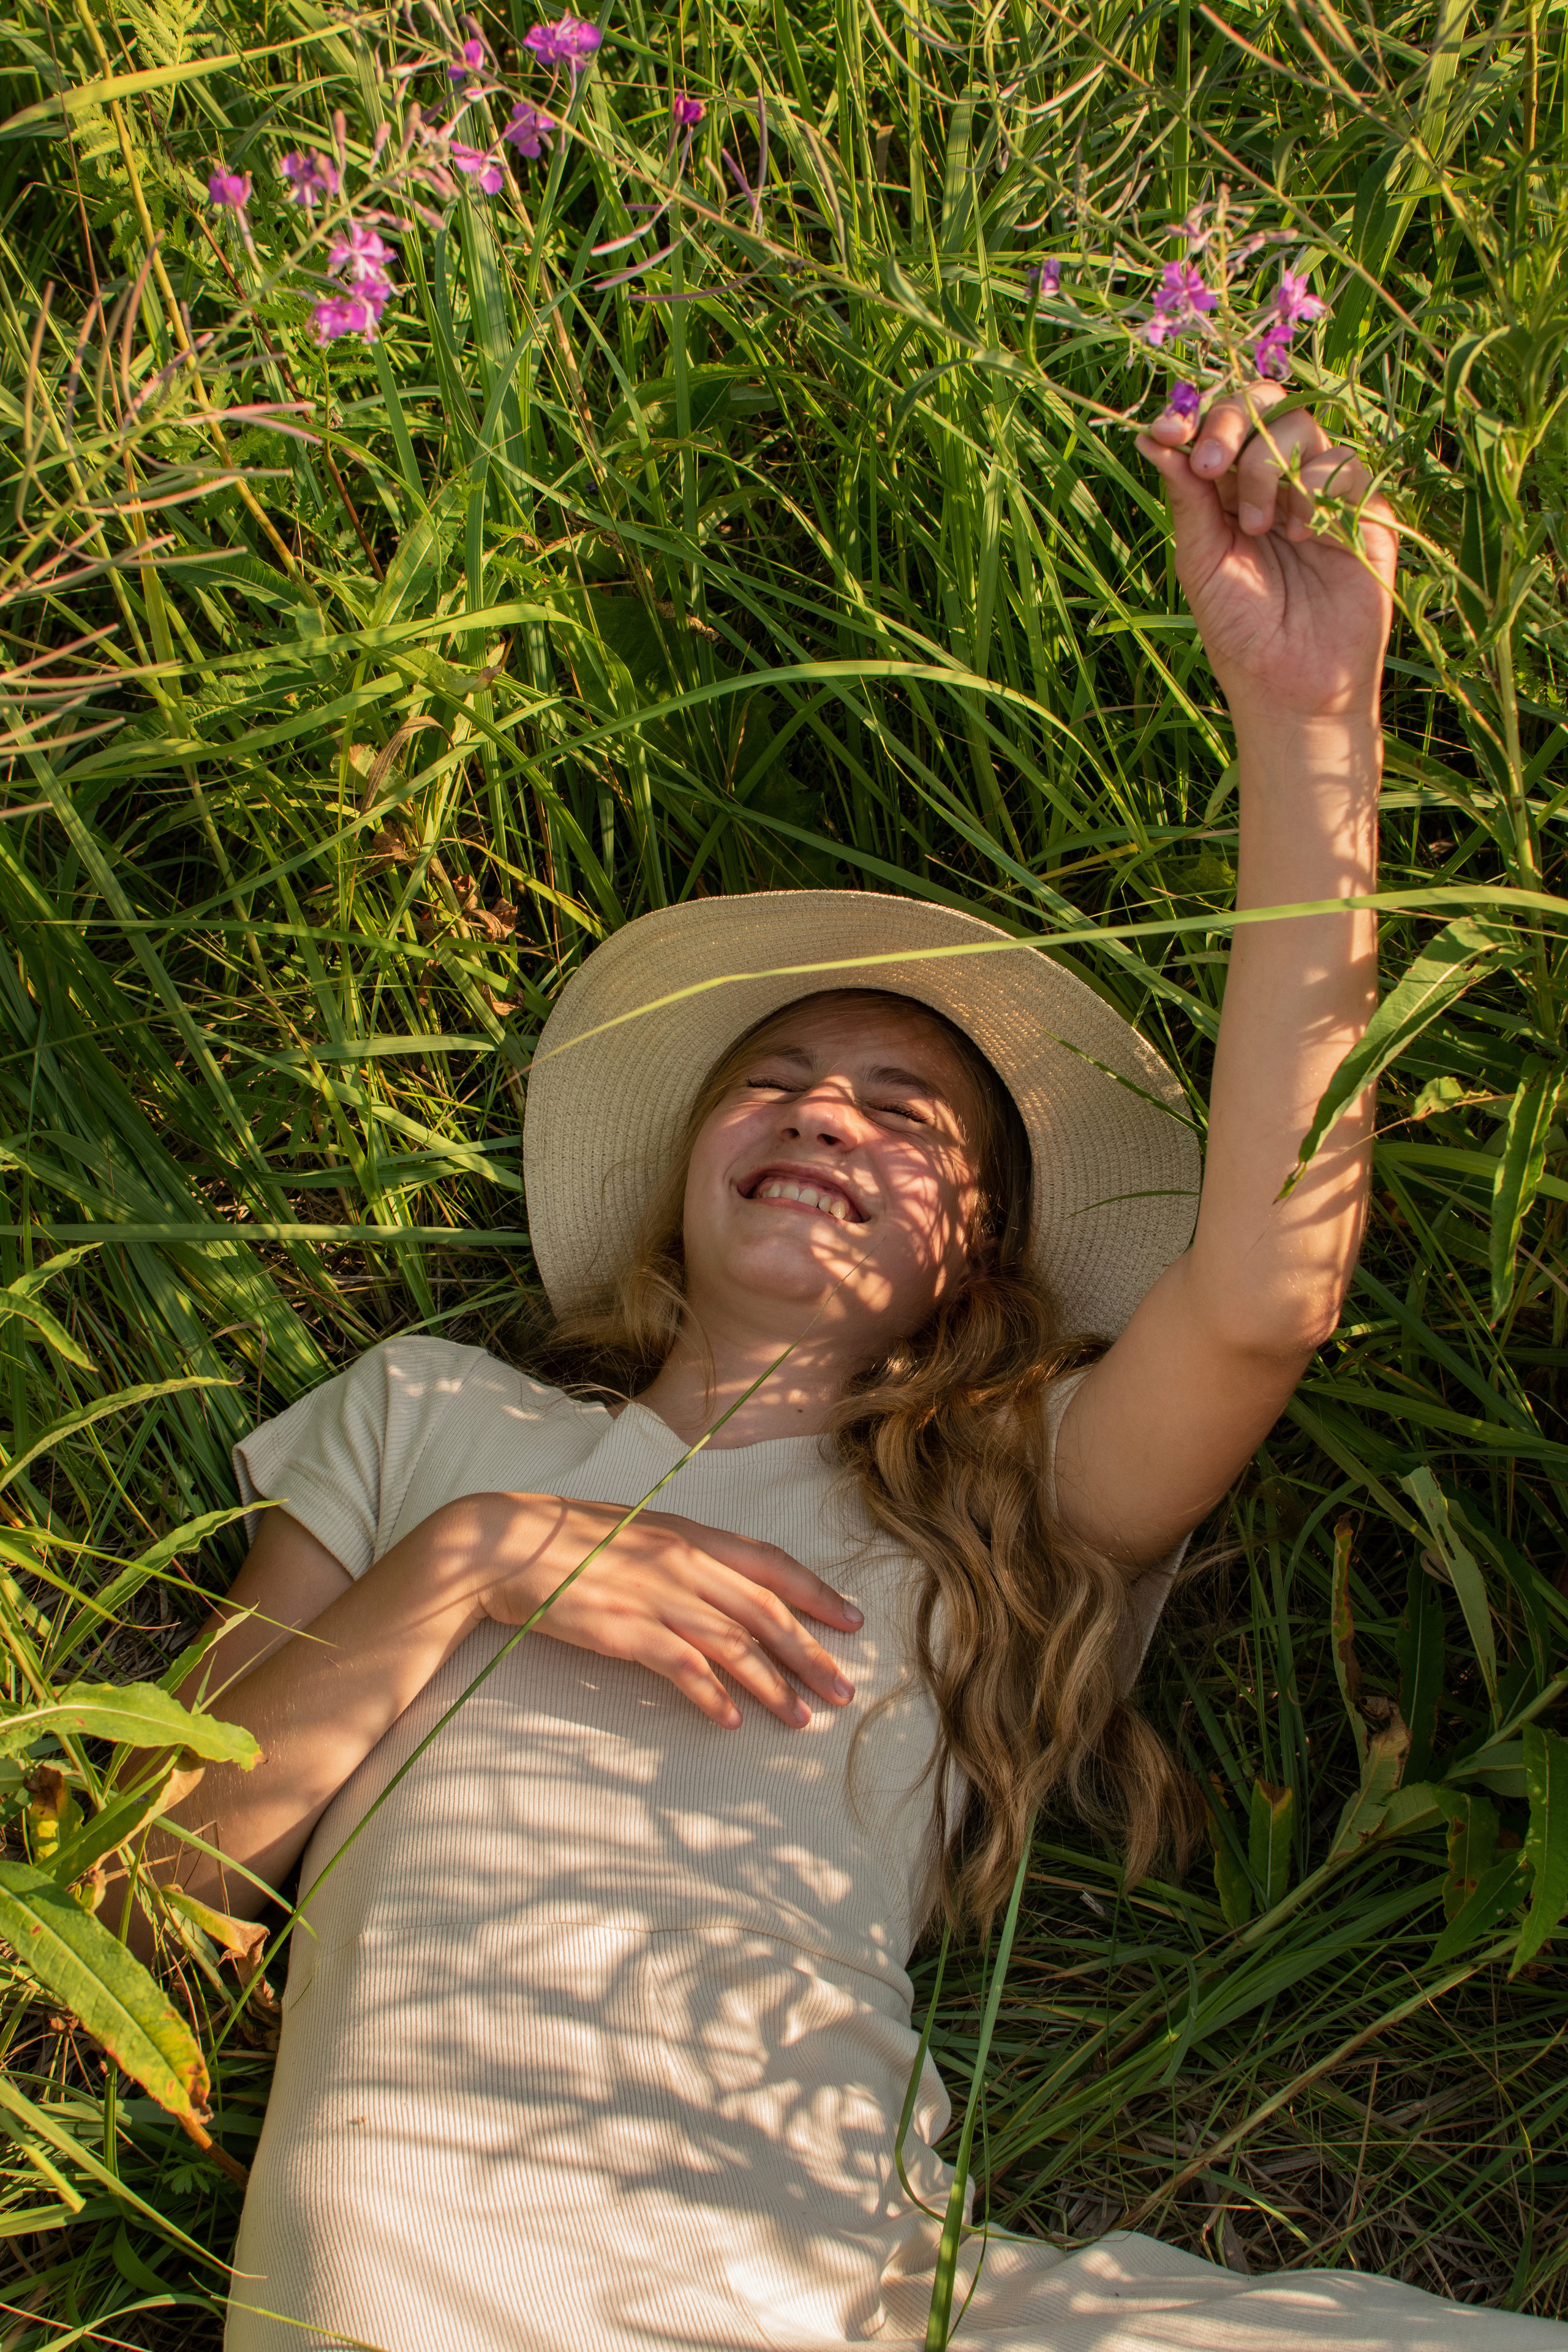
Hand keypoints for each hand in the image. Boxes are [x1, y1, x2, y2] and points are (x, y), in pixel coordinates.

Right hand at [461, 1494, 862, 1729]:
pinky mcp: (623, 1629)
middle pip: (765, 1611)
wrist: (497, 1544)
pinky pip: (681, 1667)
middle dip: (811, 1652)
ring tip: (802, 1718)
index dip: (816, 1592)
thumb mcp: (633, 1532)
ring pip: (734, 1644)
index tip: (852, 1621)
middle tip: (844, 1689)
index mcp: (686, 1533)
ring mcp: (653, 1595)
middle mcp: (680, 1560)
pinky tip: (730, 1720)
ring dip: (773, 1685)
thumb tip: (716, 1580)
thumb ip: (678, 1553)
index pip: (770, 1563)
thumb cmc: (562, 1538)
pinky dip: (711, 1695)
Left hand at [1137, 386, 1396, 725]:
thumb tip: (1149, 437)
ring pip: (1301, 426)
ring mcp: (1319, 491)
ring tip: (1261, 528)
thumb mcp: (1201, 561)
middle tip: (1213, 465)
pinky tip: (1305, 536)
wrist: (1293, 685)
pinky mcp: (1361, 508)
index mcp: (1227, 491)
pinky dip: (1317, 488)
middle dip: (1232, 423)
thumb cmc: (1240, 632)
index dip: (1194, 415)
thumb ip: (1185, 497)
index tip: (1167, 431)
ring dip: (1269, 469)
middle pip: (1262, 406)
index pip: (1216, 425)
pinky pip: (1344, 462)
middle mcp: (1274, 481)